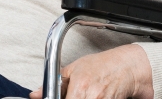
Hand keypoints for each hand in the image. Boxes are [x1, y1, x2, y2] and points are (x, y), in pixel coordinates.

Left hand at [28, 44, 152, 98]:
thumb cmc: (101, 66)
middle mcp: (91, 98)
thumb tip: (35, 94)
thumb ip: (54, 84)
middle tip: (71, 94)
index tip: (55, 98)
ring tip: (82, 94)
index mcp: (79, 88)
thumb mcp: (74, 69)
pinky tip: (90, 96)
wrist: (126, 68)